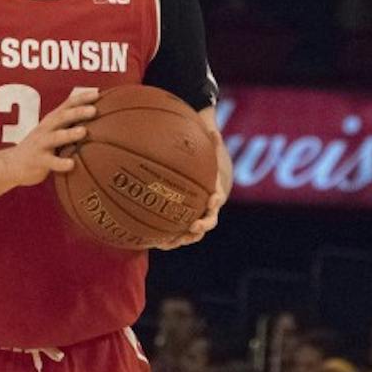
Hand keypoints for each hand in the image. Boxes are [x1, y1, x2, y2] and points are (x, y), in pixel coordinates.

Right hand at [5, 89, 96, 186]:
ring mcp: (41, 144)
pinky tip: (72, 164)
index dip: (82, 98)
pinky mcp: (38, 161)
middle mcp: (46, 128)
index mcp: (52, 120)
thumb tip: (97, 116)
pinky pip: (51, 162)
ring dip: (69, 133)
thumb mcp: (53, 131)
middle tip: (94, 110)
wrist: (13, 164)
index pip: (68, 104)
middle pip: (62, 117)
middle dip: (78, 112)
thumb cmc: (41, 146)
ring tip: (83, 132)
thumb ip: (70, 124)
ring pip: (56, 137)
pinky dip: (61, 163)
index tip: (98, 93)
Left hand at [153, 118, 226, 248]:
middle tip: (193, 225)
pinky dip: (169, 240)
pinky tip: (154, 242)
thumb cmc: (208, 169)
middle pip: (208, 221)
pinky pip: (178, 235)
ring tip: (170, 241)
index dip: (215, 199)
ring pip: (193, 233)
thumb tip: (213, 129)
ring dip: (183, 239)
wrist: (210, 186)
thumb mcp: (210, 156)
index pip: (218, 198)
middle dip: (202, 225)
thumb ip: (211, 144)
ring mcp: (198, 220)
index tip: (211, 199)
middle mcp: (208, 211)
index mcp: (214, 195)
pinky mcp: (186, 227)